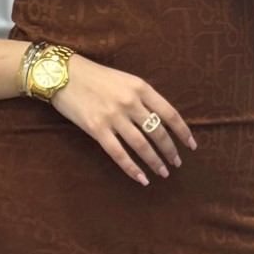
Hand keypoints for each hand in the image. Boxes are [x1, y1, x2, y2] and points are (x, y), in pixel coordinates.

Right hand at [50, 53, 196, 185]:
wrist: (62, 74)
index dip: (183, 131)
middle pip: (158, 132)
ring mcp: (113, 116)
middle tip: (177, 163)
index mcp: (140, 87)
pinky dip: (132, 169)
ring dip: (155, 161)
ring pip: (141, 145)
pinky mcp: (96, 129)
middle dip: (170, 150)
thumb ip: (142, 96)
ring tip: (163, 172)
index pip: (169, 113)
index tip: (192, 145)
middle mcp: (130, 102)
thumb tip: (160, 120)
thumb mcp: (124, 79)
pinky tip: (141, 178)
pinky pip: (119, 154)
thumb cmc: (95, 76)